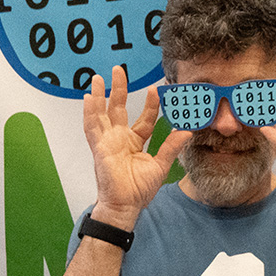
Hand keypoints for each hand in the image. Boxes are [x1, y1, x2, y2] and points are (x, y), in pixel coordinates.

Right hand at [83, 66, 191, 225]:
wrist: (126, 205)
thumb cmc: (139, 190)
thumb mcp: (160, 165)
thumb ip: (172, 147)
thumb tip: (188, 131)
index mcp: (134, 142)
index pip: (143, 118)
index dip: (149, 104)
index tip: (156, 89)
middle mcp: (119, 138)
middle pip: (117, 108)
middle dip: (118, 89)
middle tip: (118, 70)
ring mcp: (107, 142)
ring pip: (101, 113)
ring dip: (99, 95)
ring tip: (97, 77)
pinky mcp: (99, 148)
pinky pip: (91, 127)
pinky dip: (89, 112)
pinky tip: (88, 97)